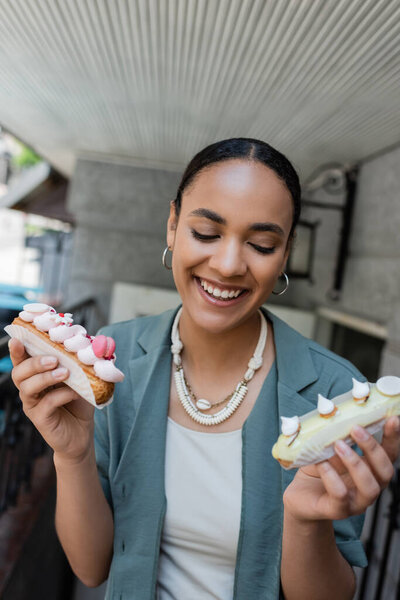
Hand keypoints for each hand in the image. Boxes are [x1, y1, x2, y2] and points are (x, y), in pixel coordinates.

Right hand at [9, 338, 94, 463]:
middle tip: (54, 359)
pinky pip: (46, 404)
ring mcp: (33, 405)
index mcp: (36, 376)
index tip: (17, 339)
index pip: (22, 360)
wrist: (82, 433)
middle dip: (34, 363)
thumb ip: (78, 363)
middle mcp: (29, 389)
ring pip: (28, 388)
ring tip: (65, 374)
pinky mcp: (40, 419)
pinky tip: (74, 394)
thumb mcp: (80, 379)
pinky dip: (61, 396)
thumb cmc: (79, 402)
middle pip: (19, 373)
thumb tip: (85, 343)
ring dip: (46, 378)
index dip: (17, 350)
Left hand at [283, 416, 399, 521]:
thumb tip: (339, 416)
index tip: (393, 419)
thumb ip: (338, 438)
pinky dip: (332, 477)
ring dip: (356, 463)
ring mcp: (355, 503)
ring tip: (338, 445)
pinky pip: (340, 496)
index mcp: (371, 471)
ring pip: (370, 488)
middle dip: (373, 448)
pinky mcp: (336, 510)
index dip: (393, 438)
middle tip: (355, 428)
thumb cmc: (319, 470)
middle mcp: (369, 488)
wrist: (299, 497)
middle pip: (385, 472)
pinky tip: (322, 463)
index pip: (389, 455)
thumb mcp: (329, 451)